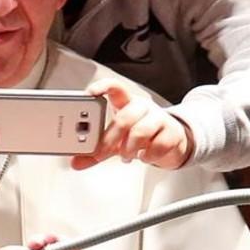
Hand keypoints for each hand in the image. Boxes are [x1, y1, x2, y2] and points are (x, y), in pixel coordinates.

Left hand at [72, 77, 193, 170]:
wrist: (171, 142)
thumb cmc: (140, 136)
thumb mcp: (116, 142)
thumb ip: (97, 151)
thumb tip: (76, 163)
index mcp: (126, 103)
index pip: (115, 88)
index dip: (103, 87)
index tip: (90, 93)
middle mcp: (142, 107)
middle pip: (126, 115)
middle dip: (111, 137)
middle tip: (102, 152)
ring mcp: (159, 118)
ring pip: (142, 130)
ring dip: (129, 148)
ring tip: (125, 156)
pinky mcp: (172, 133)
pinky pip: (159, 144)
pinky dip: (148, 155)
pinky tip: (143, 157)